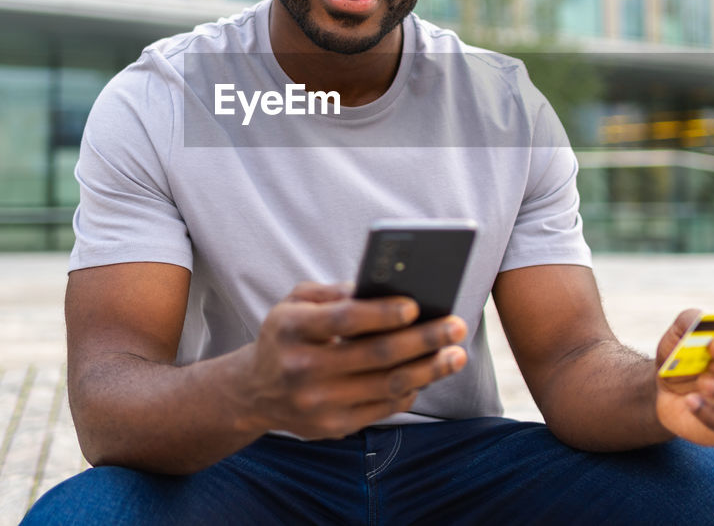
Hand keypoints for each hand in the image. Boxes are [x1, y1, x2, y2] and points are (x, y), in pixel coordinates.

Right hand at [237, 282, 468, 439]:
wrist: (256, 391)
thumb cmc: (286, 335)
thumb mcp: (295, 302)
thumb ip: (333, 291)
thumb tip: (382, 286)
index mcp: (290, 329)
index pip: (343, 321)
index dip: (382, 313)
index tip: (416, 306)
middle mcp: (301, 369)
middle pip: (375, 355)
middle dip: (423, 340)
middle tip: (456, 325)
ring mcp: (317, 403)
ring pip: (387, 385)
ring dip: (429, 369)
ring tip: (457, 354)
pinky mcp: (333, 427)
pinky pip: (383, 407)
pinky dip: (411, 389)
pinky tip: (430, 373)